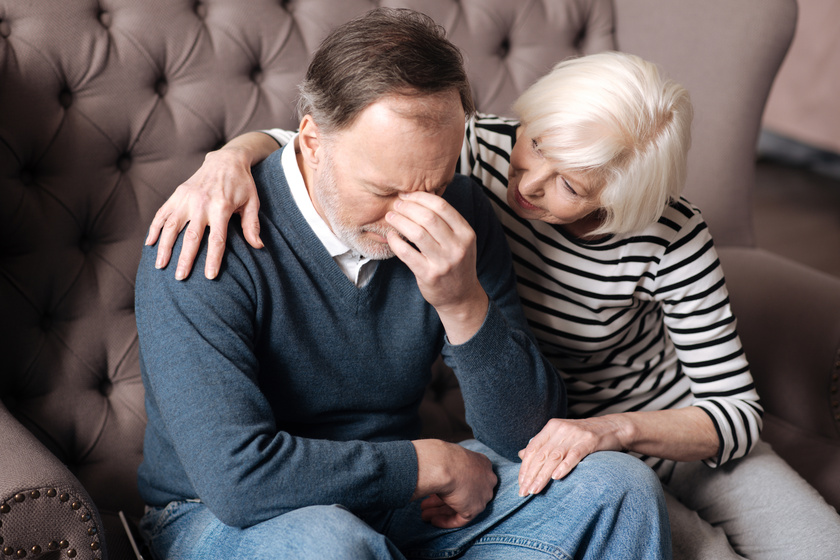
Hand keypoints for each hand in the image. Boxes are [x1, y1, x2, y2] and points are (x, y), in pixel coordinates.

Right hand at [146, 134, 274, 279]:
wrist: (225, 159)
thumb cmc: (242, 184)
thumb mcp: (252, 202)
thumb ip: (252, 225)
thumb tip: (258, 247)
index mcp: (221, 207)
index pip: (216, 238)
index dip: (213, 258)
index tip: (209, 276)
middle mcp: (201, 203)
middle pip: (191, 236)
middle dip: (184, 258)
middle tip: (180, 278)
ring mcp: (186, 198)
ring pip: (171, 226)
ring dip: (164, 247)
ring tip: (160, 266)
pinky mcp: (177, 194)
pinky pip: (162, 213)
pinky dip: (154, 228)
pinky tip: (149, 244)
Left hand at [385, 191, 487, 343]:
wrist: (461, 297)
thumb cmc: (457, 264)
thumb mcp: (462, 241)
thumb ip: (447, 222)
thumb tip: (420, 197)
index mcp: (466, 233)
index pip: (442, 206)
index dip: (421, 197)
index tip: (407, 195)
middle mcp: (457, 247)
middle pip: (428, 217)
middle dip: (408, 207)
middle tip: (396, 204)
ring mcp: (443, 262)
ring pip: (417, 232)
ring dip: (400, 221)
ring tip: (391, 217)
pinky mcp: (429, 274)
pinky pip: (407, 253)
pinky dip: (395, 241)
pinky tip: (391, 236)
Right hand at [413, 440, 496, 528]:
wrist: (443, 465)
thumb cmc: (440, 457)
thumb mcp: (447, 458)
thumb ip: (447, 469)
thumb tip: (435, 476)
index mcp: (482, 463)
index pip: (467, 478)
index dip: (450, 485)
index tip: (436, 490)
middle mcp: (487, 479)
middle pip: (464, 493)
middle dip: (443, 500)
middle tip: (427, 503)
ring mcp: (483, 494)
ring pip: (461, 505)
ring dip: (441, 511)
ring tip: (425, 514)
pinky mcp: (476, 508)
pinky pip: (461, 518)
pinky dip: (447, 520)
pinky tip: (433, 520)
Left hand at [517, 416, 624, 496]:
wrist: (613, 428)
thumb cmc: (584, 436)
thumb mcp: (561, 436)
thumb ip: (543, 445)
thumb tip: (521, 454)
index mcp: (551, 427)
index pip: (532, 448)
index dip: (524, 467)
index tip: (520, 484)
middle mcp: (561, 428)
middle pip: (541, 454)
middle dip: (531, 475)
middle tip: (524, 492)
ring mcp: (575, 434)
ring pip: (554, 457)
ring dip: (542, 475)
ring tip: (535, 490)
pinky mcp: (589, 441)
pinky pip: (574, 455)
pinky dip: (564, 466)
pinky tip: (556, 477)